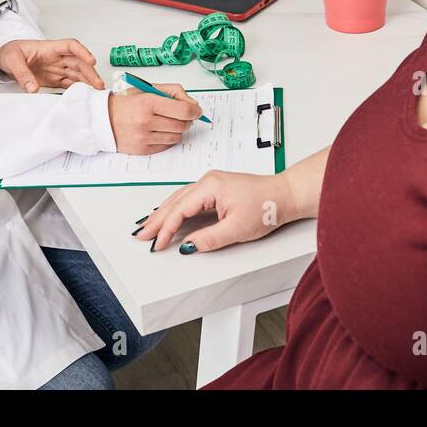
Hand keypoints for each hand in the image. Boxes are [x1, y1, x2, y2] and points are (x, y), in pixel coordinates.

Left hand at [0, 38, 103, 93]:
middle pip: (78, 61)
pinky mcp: (53, 78)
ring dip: (87, 80)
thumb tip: (33, 88)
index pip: (70, 46)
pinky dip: (78, 87)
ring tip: (96, 91)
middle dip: (90, 72)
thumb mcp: (12, 61)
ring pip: (77, 72)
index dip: (82, 52)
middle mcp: (56, 57)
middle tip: (98, 84)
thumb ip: (22, 74)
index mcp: (48, 48)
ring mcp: (56, 67)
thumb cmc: (9, 52)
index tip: (91, 61)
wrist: (3, 58)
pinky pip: (69, 82)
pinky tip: (84, 93)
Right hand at [108, 83, 202, 154]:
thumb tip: (193, 104)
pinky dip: (167, 139)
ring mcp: (144, 137)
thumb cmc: (127, 103)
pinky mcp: (143, 150)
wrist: (103, 119)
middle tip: (183, 115)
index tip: (197, 110)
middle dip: (187, 120)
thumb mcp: (148, 88)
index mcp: (148, 103)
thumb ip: (173, 92)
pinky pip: (166, 146)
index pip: (184, 110)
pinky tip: (159, 131)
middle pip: (182, 125)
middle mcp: (146, 121)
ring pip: (176, 137)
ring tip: (167, 122)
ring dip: (177, 130)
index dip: (195, 110)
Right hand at [134, 170, 298, 252]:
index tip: (157, 244)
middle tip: (140, 235)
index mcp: (210, 186)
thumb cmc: (266, 207)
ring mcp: (211, 182)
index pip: (180, 210)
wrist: (285, 194)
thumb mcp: (237, 229)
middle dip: (156, 219)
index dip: (166, 229)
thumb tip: (187, 246)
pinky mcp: (216, 187)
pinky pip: (188, 197)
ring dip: (163, 212)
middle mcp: (208, 180)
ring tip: (147, 226)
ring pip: (179, 198)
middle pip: (174, 201)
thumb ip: (209, 238)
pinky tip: (168, 213)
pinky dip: (175, 207)